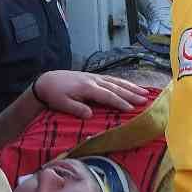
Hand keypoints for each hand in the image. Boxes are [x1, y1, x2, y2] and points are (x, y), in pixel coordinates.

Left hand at [33, 71, 149, 117]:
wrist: (47, 80)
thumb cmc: (54, 94)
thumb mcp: (61, 103)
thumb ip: (76, 108)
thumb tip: (90, 115)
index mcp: (87, 87)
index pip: (107, 95)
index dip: (120, 102)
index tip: (131, 108)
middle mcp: (94, 80)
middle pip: (116, 87)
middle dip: (131, 94)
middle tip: (145, 100)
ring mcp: (95, 77)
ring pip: (116, 82)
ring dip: (131, 87)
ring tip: (144, 92)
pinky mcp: (94, 77)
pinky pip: (112, 79)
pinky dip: (123, 83)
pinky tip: (131, 86)